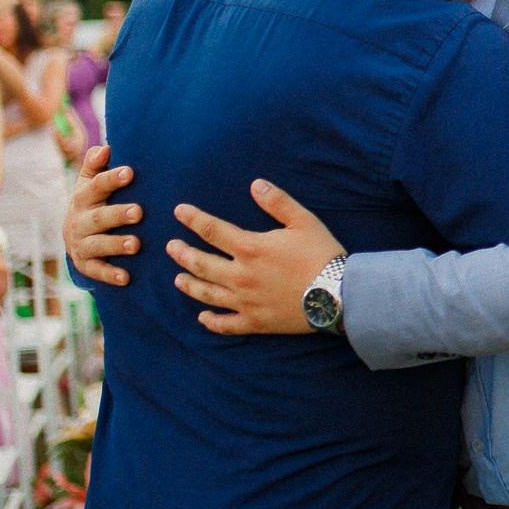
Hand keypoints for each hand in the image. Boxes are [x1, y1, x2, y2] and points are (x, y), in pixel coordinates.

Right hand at [64, 144, 141, 285]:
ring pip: (98, 244)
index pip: (97, 186)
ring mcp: (81, 243)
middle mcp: (80, 220)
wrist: (73, 234)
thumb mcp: (89, 182)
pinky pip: (96, 270)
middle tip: (139, 212)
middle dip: (118, 214)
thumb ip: (96, 165)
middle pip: (99, 217)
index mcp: (84, 197)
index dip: (112, 179)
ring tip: (136, 244)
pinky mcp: (85, 264)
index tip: (130, 172)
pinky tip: (126, 277)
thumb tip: (106, 147)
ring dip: (116, 244)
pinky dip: (110, 274)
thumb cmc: (92, 202)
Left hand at [169, 180, 344, 335]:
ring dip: (190, 285)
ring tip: (178, 279)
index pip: (212, 230)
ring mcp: (245, 301)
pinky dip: (211, 321)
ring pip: (207, 294)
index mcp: (250, 248)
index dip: (193, 219)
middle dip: (182, 253)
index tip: (179, 211)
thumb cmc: (322, 254)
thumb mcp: (303, 221)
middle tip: (171, 247)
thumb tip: (255, 184)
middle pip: (201, 263)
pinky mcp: (255, 321)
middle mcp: (241, 275)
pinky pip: (226, 324)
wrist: (338, 294)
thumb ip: (277, 202)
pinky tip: (202, 317)